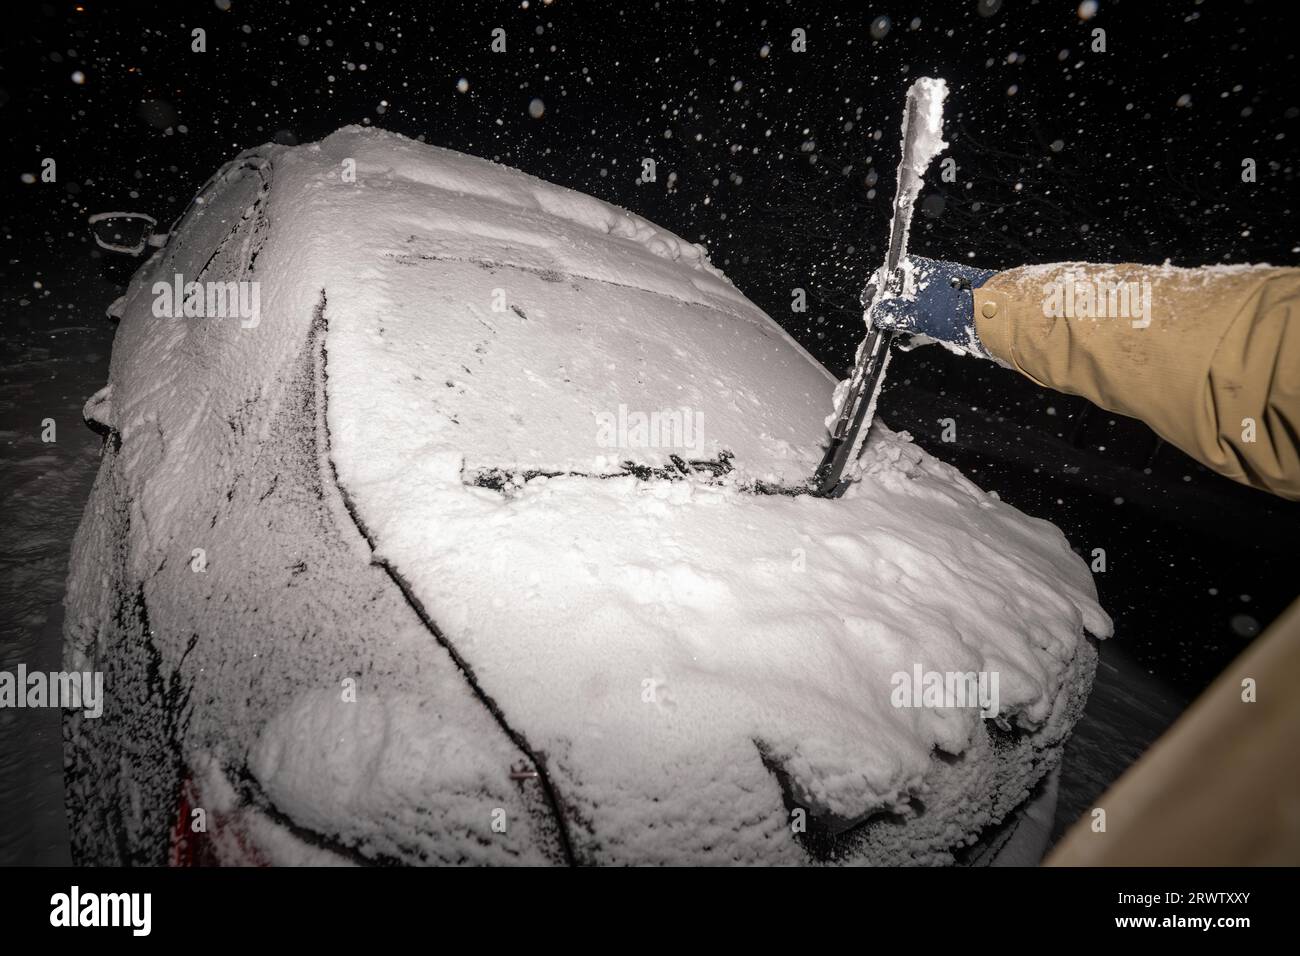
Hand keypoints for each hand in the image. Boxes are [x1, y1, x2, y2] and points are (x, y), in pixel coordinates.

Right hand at [869, 256, 997, 358]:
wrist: (997, 319)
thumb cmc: (957, 309)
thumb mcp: (918, 312)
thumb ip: (893, 313)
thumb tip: (875, 313)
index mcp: (923, 272)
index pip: (891, 273)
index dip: (877, 287)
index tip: (868, 304)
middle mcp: (931, 283)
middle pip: (901, 294)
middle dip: (887, 311)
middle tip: (877, 326)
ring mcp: (941, 301)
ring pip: (912, 311)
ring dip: (901, 325)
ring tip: (891, 338)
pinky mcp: (949, 318)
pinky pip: (926, 325)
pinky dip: (916, 334)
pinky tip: (908, 344)